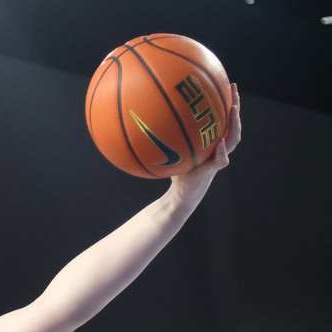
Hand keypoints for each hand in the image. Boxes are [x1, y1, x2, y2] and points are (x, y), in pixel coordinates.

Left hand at [169, 82, 241, 201]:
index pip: (223, 117)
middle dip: (235, 104)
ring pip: (233, 139)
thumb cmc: (175, 171)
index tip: (225, 82)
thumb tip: (149, 113)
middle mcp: (218, 147)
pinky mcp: (212, 171)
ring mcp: (218, 158)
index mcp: (211, 140)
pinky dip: (221, 151)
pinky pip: (221, 160)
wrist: (179, 196)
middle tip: (232, 86)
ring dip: (235, 124)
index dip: (227, 101)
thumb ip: (167, 134)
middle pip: (233, 123)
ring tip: (233, 110)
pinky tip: (219, 141)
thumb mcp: (171, 149)